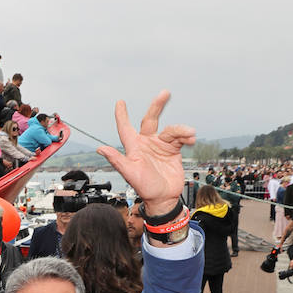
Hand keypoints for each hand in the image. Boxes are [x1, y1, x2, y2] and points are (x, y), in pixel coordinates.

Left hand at [97, 91, 194, 215]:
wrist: (164, 198)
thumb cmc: (144, 188)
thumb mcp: (130, 173)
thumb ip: (117, 160)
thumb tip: (100, 149)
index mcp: (134, 147)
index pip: (126, 128)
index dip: (122, 115)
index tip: (120, 102)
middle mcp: (147, 143)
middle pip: (150, 120)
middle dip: (157, 106)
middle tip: (165, 93)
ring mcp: (161, 146)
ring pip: (171, 130)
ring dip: (181, 130)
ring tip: (190, 134)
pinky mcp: (173, 150)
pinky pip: (181, 138)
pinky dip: (187, 137)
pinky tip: (191, 139)